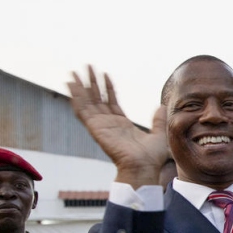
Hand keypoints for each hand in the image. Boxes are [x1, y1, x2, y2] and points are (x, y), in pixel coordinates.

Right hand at [67, 66, 169, 185]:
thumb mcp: (158, 134)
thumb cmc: (151, 157)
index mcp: (121, 124)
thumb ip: (158, 120)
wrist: (143, 166)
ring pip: (87, 102)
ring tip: (74, 72)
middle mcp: (109, 123)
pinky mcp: (95, 128)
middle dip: (91, 82)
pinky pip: (82, 111)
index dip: (107, 87)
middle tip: (86, 66)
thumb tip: (160, 107)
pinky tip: (71, 86)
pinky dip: (76, 98)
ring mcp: (100, 125)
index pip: (111, 101)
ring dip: (80, 87)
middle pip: (96, 98)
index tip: (104, 73)